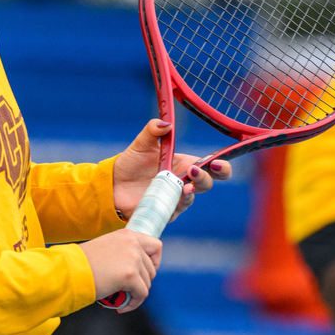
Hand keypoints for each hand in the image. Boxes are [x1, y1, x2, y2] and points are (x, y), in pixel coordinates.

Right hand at [80, 229, 161, 312]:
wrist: (68, 272)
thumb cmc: (81, 264)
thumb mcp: (106, 248)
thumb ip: (123, 252)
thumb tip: (137, 268)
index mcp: (127, 234)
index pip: (155, 245)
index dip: (154, 262)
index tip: (144, 273)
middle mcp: (133, 243)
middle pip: (152, 268)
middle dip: (142, 282)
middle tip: (127, 290)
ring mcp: (133, 258)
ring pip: (147, 282)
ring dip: (136, 294)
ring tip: (121, 299)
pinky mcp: (130, 275)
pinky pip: (141, 294)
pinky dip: (133, 303)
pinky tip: (119, 307)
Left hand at [112, 119, 233, 220]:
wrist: (113, 184)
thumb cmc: (131, 163)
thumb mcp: (142, 143)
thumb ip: (153, 130)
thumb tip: (167, 123)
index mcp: (184, 164)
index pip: (210, 166)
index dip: (221, 166)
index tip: (217, 162)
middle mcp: (182, 181)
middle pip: (207, 183)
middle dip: (206, 178)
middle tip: (195, 171)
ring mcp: (174, 197)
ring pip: (191, 198)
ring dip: (191, 192)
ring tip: (185, 186)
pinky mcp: (164, 210)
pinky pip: (175, 210)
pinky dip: (176, 205)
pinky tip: (175, 198)